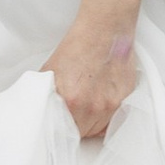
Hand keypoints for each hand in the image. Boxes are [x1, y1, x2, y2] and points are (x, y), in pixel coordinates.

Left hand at [45, 17, 140, 142]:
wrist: (102, 30)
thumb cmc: (78, 47)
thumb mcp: (50, 71)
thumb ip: (45, 95)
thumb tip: (39, 110)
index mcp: (70, 100)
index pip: (62, 133)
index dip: (59, 130)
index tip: (58, 127)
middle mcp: (92, 106)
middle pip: (80, 133)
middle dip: (74, 126)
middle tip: (71, 113)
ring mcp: (111, 104)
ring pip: (98, 129)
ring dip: (91, 122)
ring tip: (86, 105)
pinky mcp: (125, 99)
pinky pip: (114, 120)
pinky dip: (106, 116)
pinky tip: (100, 102)